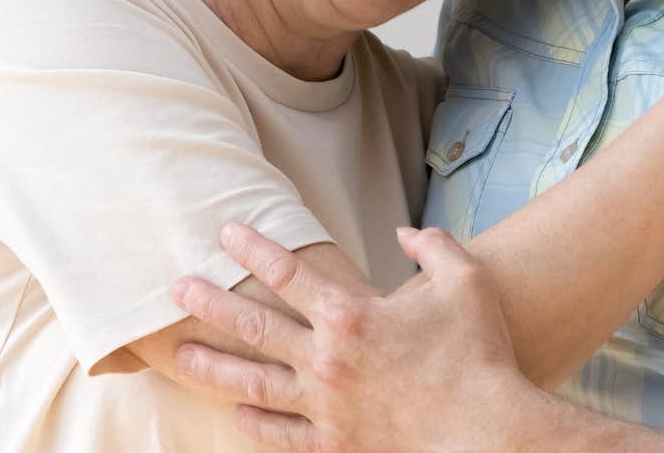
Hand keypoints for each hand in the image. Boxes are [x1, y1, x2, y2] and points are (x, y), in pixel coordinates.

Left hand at [169, 223, 535, 452]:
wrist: (487, 432)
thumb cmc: (480, 356)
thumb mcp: (467, 282)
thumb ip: (433, 246)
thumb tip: (404, 233)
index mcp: (351, 315)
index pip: (288, 272)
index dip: (254, 248)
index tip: (226, 232)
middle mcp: (326, 359)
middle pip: (254, 325)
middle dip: (211, 302)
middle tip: (176, 287)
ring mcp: (325, 405)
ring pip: (253, 382)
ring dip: (214, 364)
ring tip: (182, 353)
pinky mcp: (334, 443)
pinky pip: (280, 433)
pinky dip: (254, 423)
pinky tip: (235, 413)